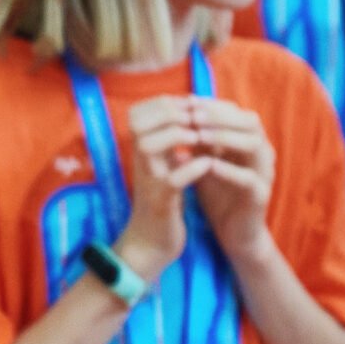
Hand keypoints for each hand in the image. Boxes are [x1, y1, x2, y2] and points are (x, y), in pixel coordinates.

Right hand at [110, 97, 211, 282]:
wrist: (151, 241)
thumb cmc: (162, 199)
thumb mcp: (162, 164)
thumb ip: (168, 138)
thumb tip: (186, 107)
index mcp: (138, 150)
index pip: (140, 111)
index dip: (168, 102)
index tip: (194, 106)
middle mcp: (136, 162)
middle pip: (140, 122)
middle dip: (174, 113)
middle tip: (199, 119)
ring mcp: (146, 182)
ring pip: (150, 145)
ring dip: (178, 136)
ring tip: (201, 138)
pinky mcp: (160, 203)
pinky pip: (172, 180)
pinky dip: (191, 169)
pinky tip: (207, 164)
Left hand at [185, 97, 275, 259]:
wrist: (235, 232)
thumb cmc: (219, 193)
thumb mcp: (205, 162)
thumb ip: (198, 141)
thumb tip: (177, 114)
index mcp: (250, 141)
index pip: (237, 112)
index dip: (213, 105)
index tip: (188, 101)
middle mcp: (262, 153)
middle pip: (250, 122)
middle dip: (220, 116)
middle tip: (193, 114)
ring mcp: (265, 173)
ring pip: (254, 145)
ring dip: (225, 137)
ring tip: (199, 135)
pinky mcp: (261, 195)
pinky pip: (249, 178)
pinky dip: (229, 170)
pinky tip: (208, 165)